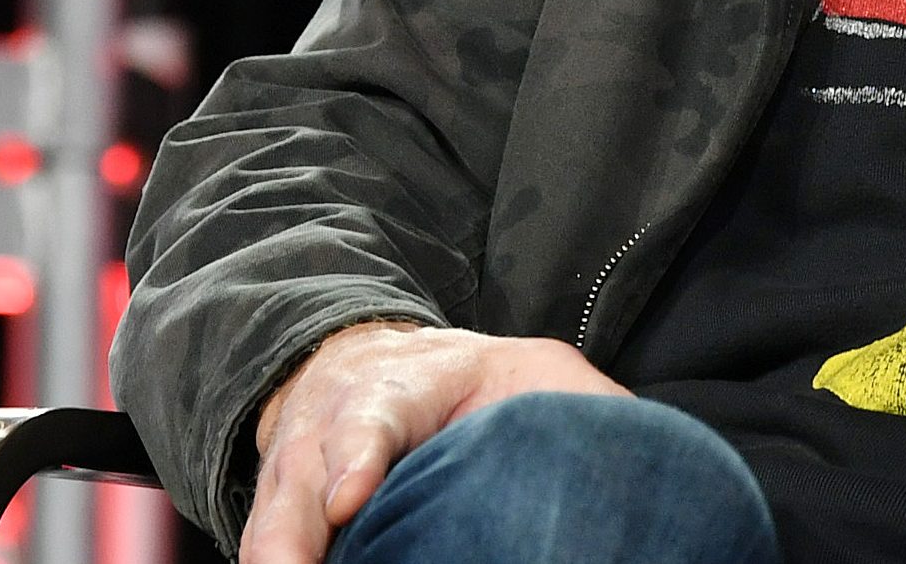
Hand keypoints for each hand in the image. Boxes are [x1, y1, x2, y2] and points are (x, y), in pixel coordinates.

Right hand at [241, 319, 626, 563]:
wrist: (365, 361)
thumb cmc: (468, 380)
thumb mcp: (530, 373)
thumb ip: (578, 407)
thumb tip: (643, 455)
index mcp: (399, 387)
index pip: (370, 417)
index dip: (357, 455)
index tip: (349, 495)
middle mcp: (328, 429)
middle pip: (298, 484)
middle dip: (292, 533)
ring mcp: (292, 475)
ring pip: (267, 524)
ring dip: (275, 558)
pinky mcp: (275, 515)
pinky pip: (262, 548)